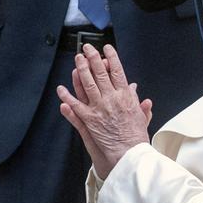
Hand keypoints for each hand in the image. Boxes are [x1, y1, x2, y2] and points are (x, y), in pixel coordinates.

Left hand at [56, 44, 151, 178]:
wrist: (129, 154)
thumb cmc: (136, 138)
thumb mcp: (141, 116)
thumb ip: (137, 101)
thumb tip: (134, 89)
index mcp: (125, 96)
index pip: (117, 71)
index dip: (111, 58)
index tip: (107, 49)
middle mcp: (111, 99)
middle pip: (100, 73)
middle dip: (93, 58)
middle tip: (87, 49)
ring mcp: (98, 108)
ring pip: (87, 84)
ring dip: (81, 70)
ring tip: (78, 59)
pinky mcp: (89, 119)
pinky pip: (75, 105)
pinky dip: (67, 96)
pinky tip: (61, 89)